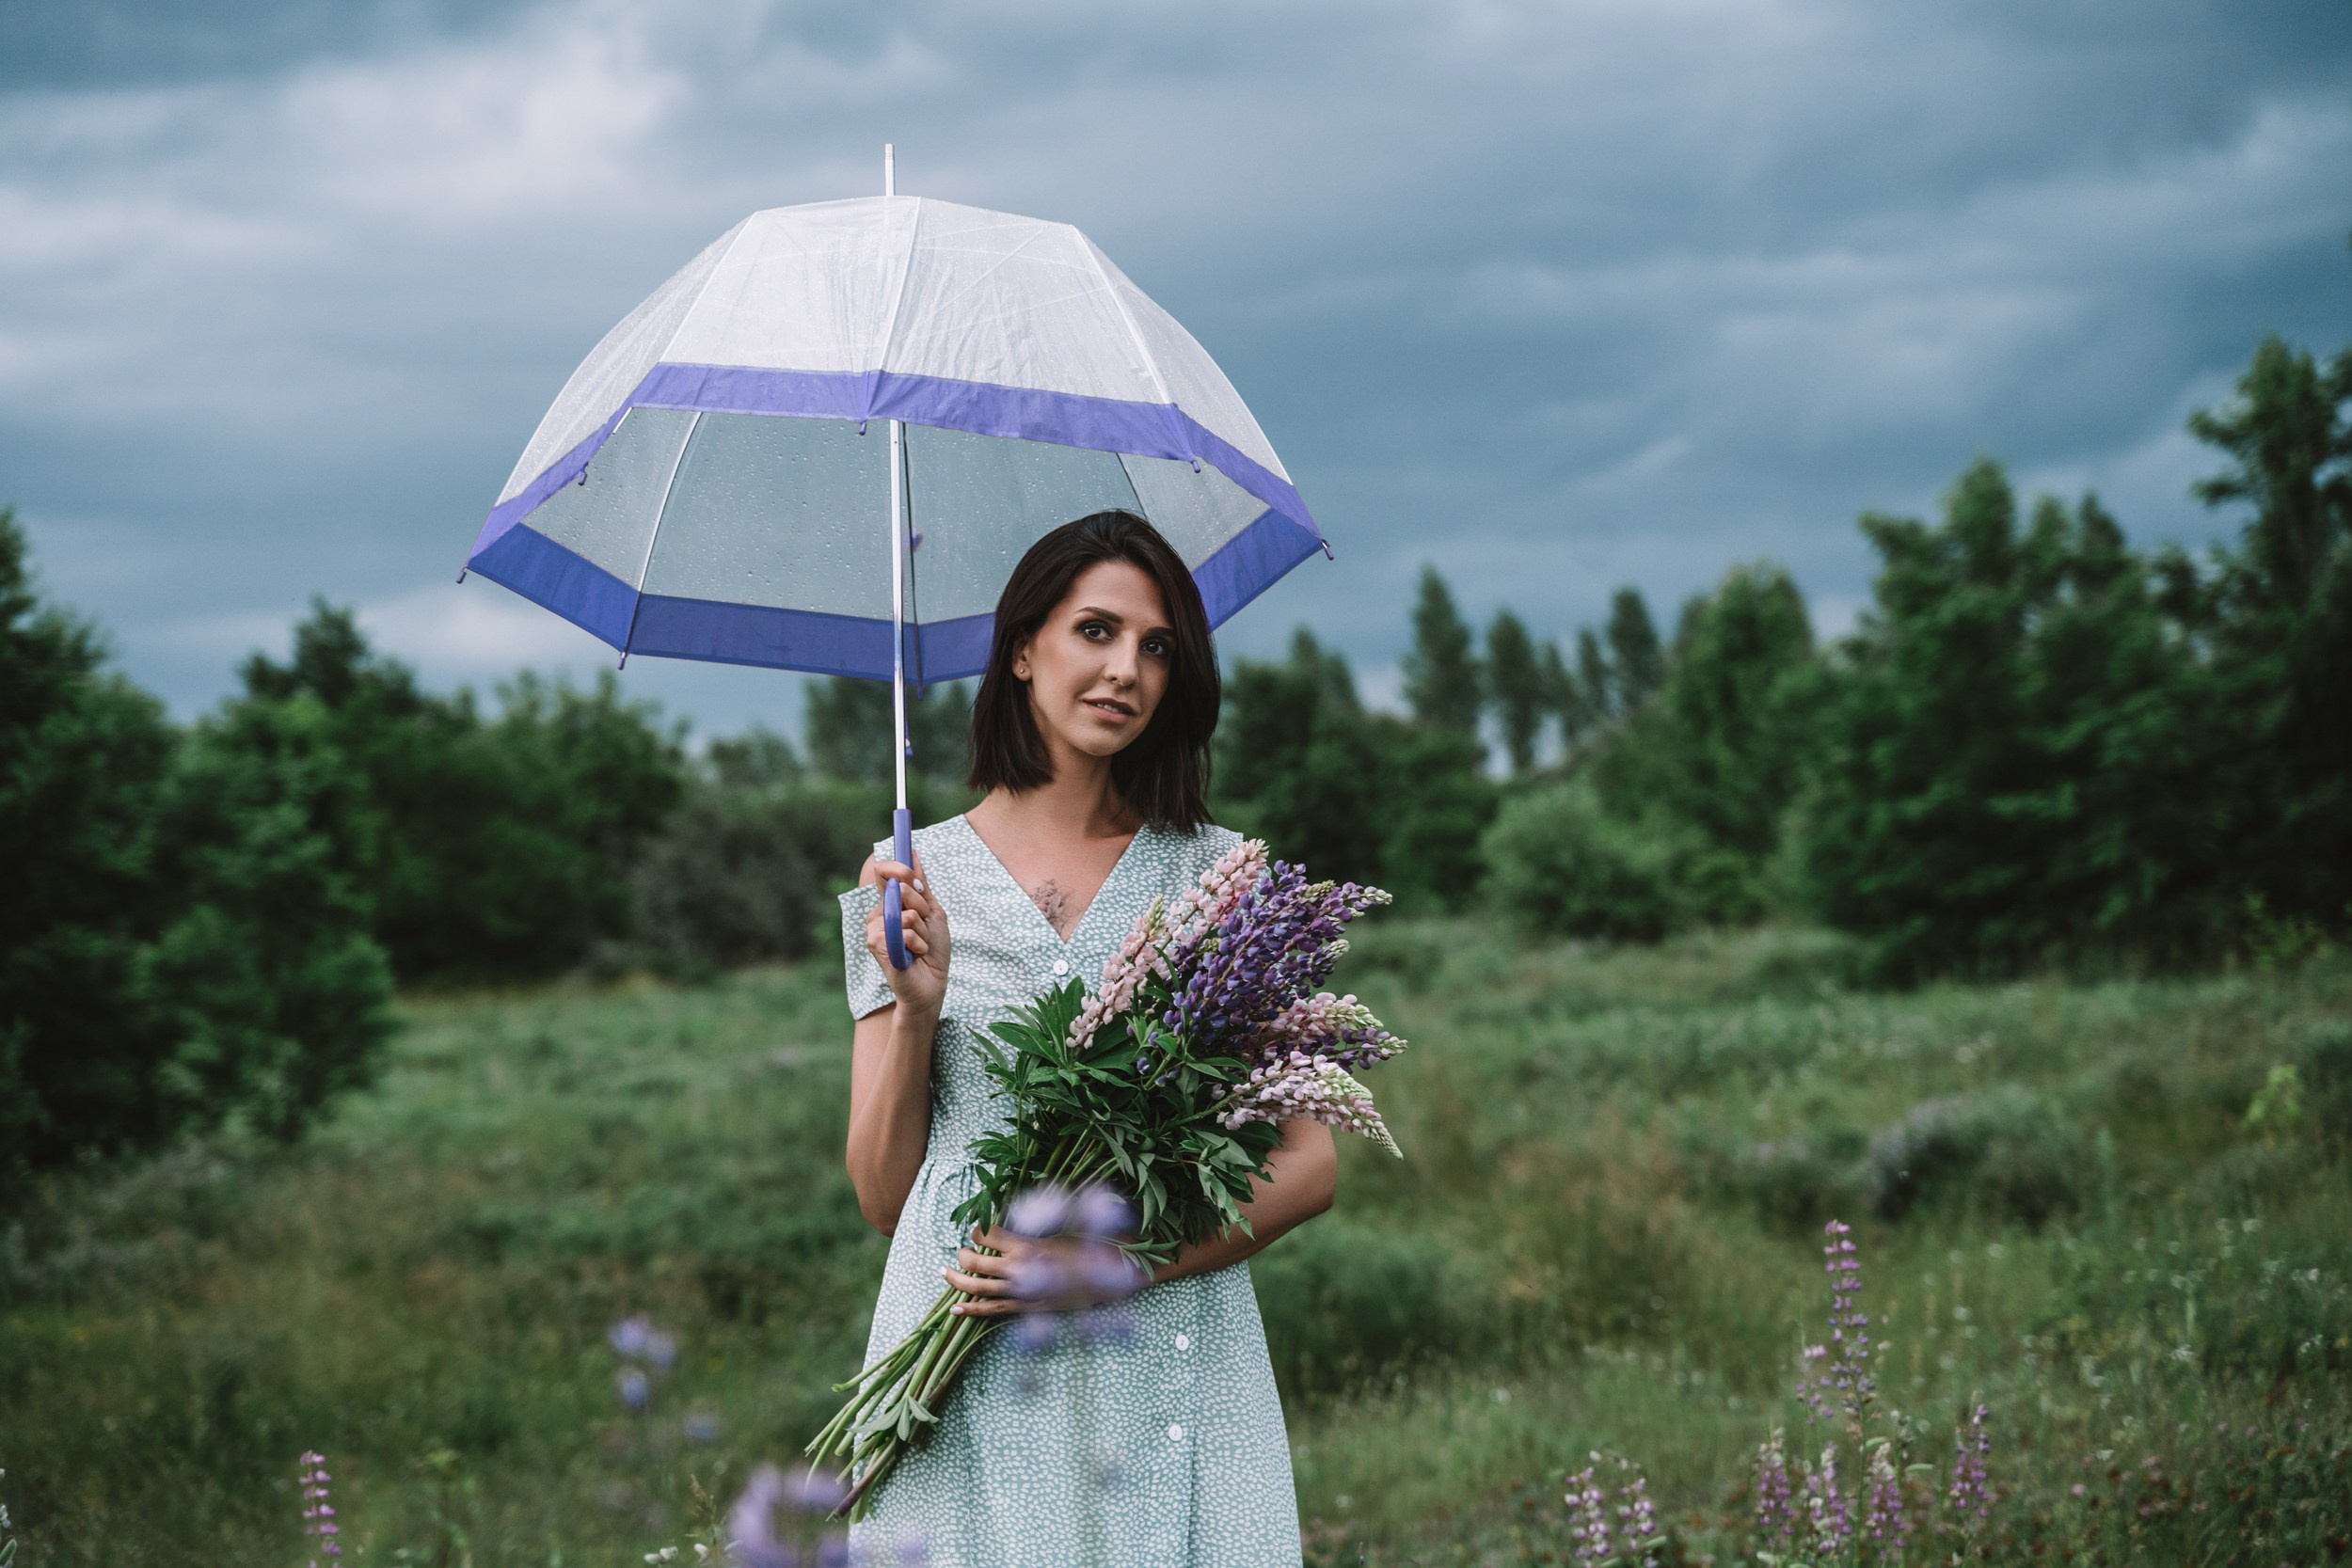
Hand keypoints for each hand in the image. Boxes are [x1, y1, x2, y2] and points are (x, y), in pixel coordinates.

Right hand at [865, 851, 948, 1014]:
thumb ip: (921, 885)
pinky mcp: (875, 943)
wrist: (932, 984)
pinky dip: (919, 943)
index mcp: (890, 903)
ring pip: (907, 912)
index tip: (913, 873)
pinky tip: (914, 956)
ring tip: (919, 945)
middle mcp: (878, 913)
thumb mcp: (932, 912)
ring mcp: (874, 928)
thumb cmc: (932, 950)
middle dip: (923, 906)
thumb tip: (914, 852)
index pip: (885, 871)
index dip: (898, 866)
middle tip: (924, 927)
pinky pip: (906, 930)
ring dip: (923, 929)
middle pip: (901, 887)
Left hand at [943, 1225, 1149, 1316]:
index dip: (978, 1228)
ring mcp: (1024, 1292)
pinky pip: (992, 1311)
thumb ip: (1041, 1217)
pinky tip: (954, 1310)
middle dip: (963, 1255)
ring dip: (957, 1280)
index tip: (977, 1225)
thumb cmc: (1095, 1243)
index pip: (990, 1233)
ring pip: (979, 1288)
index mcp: (1031, 1244)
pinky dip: (971, 1311)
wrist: (1118, 1275)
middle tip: (960, 1250)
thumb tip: (1020, 1207)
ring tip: (944, 1272)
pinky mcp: (1029, 1309)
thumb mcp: (1068, 1222)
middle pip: (977, 1261)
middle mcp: (1022, 1269)